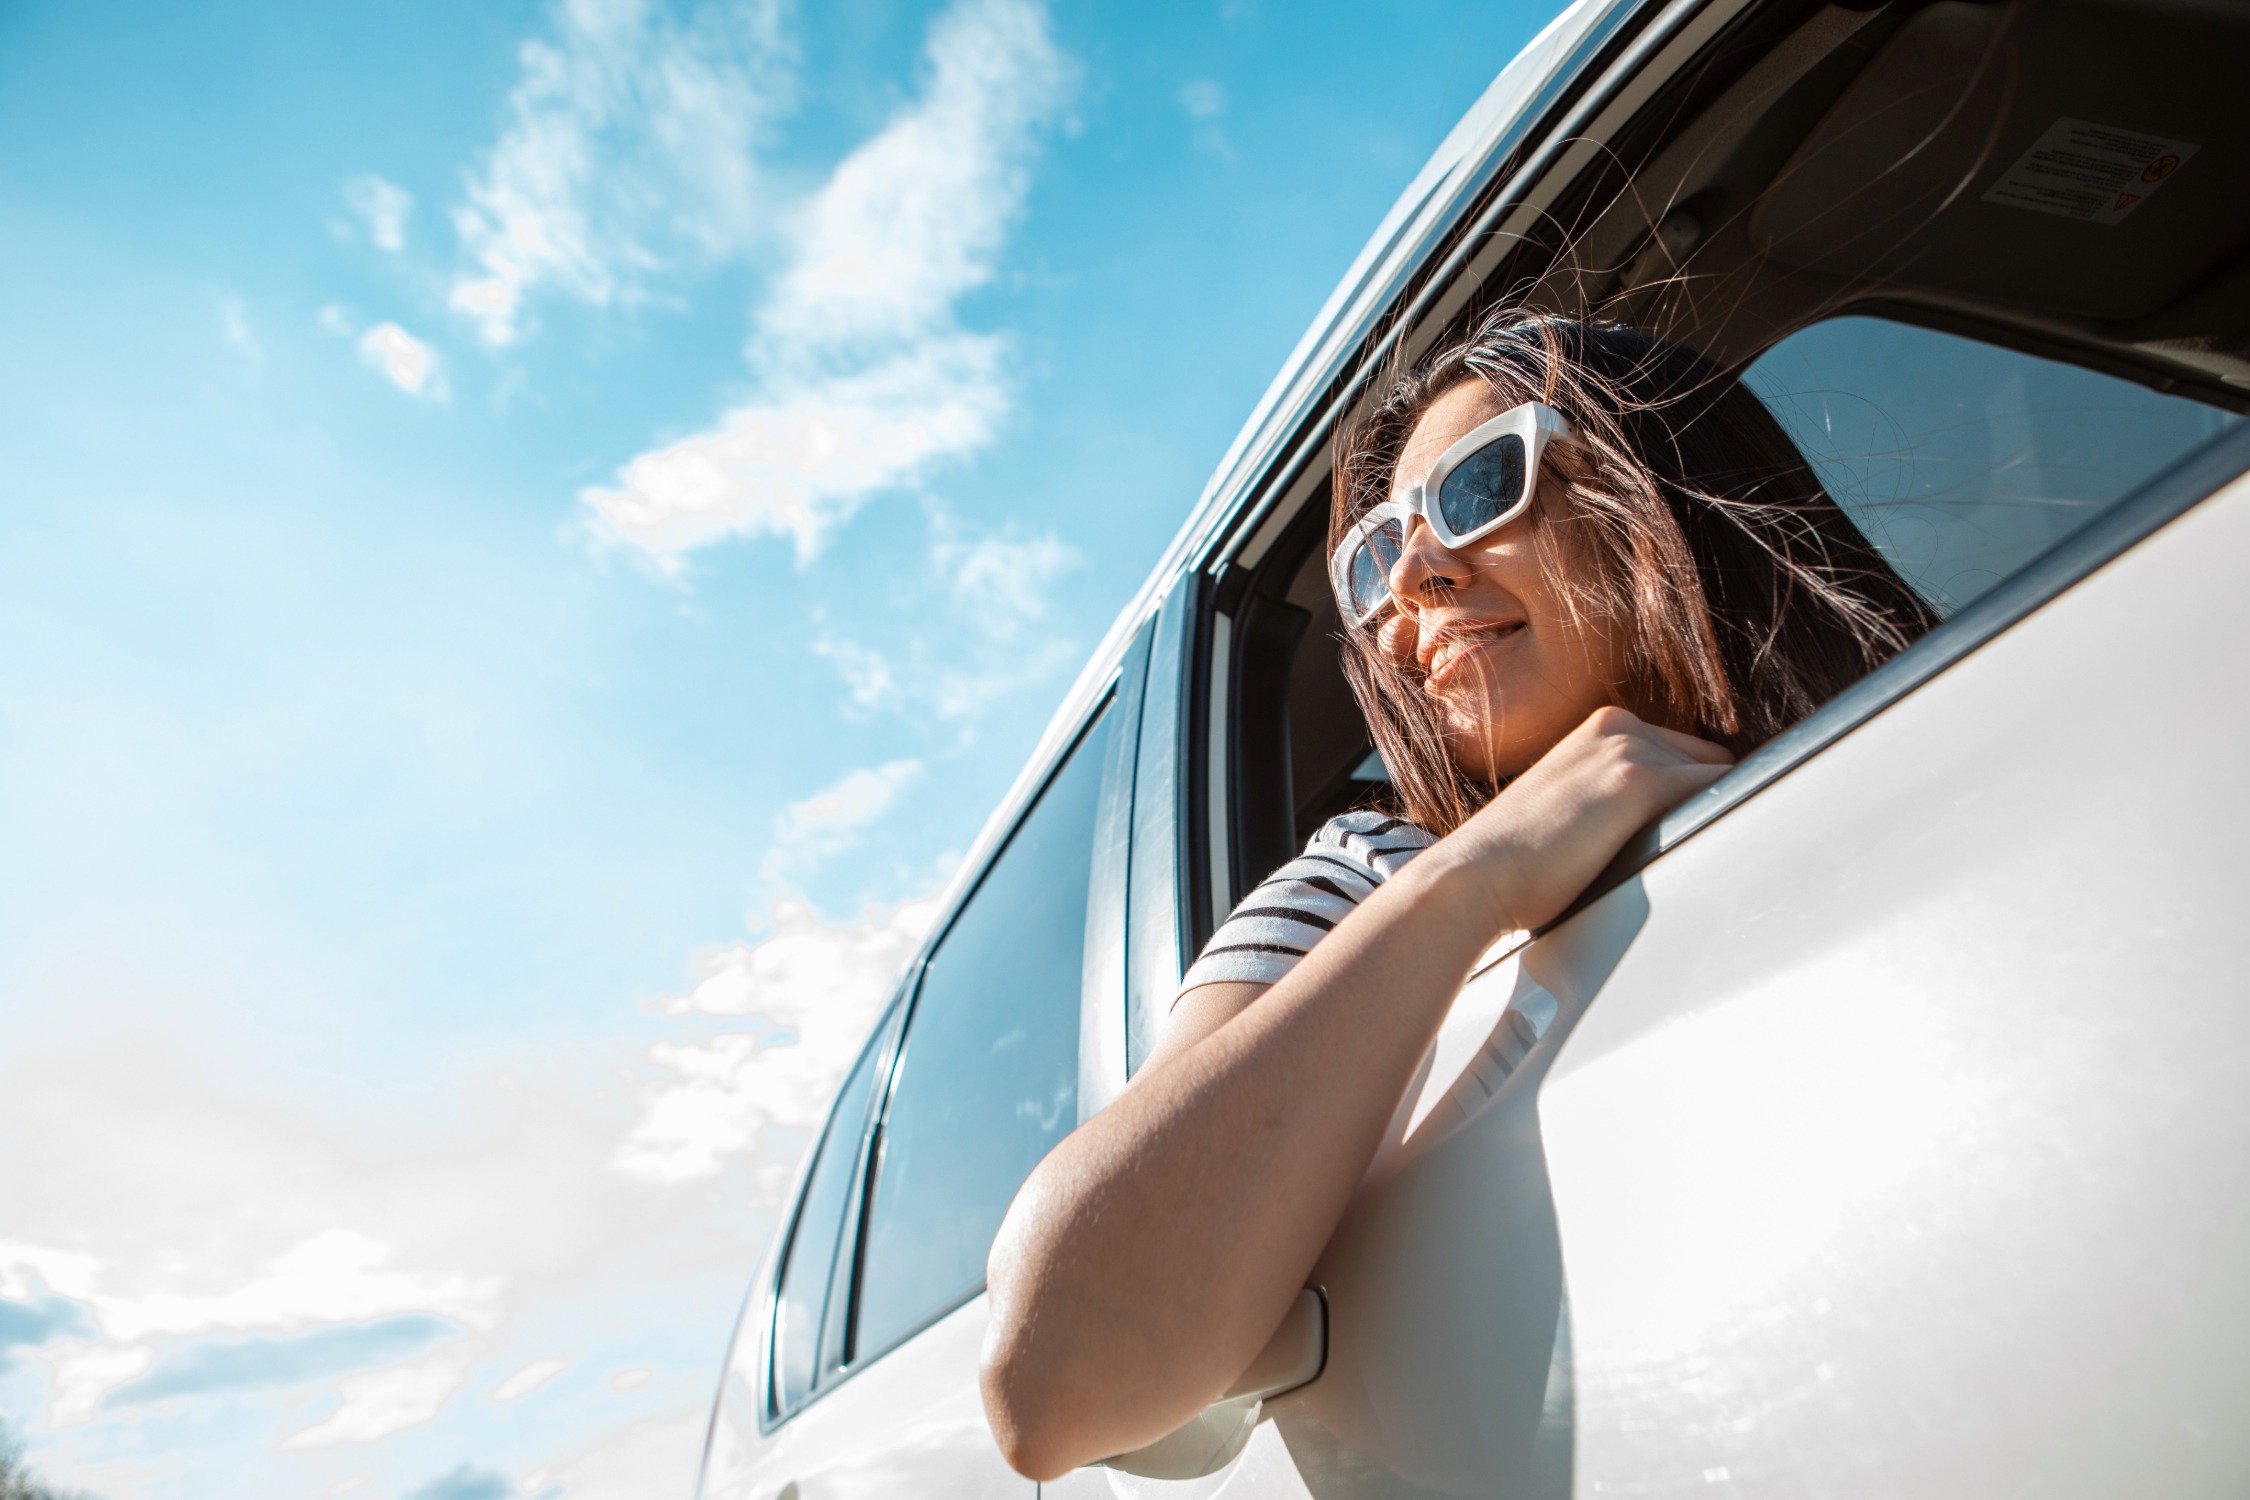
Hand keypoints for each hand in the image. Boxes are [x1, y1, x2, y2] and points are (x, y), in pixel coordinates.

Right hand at [1430, 706, 1733, 933]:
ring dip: (1711, 820)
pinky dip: (1723, 823)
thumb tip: (1655, 828)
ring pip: (1718, 780)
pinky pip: (1718, 793)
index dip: (1686, 797)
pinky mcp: (1639, 783)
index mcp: (1600, 728)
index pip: (1681, 754)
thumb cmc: (1513, 864)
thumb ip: (1610, 799)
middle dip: (1700, 806)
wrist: (1474, 879)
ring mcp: (1629, 750)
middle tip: (1676, 855)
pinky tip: (1702, 855)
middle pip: (1708, 763)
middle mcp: (1618, 727)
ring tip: (1678, 864)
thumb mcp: (1568, 807)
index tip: (1677, 835)